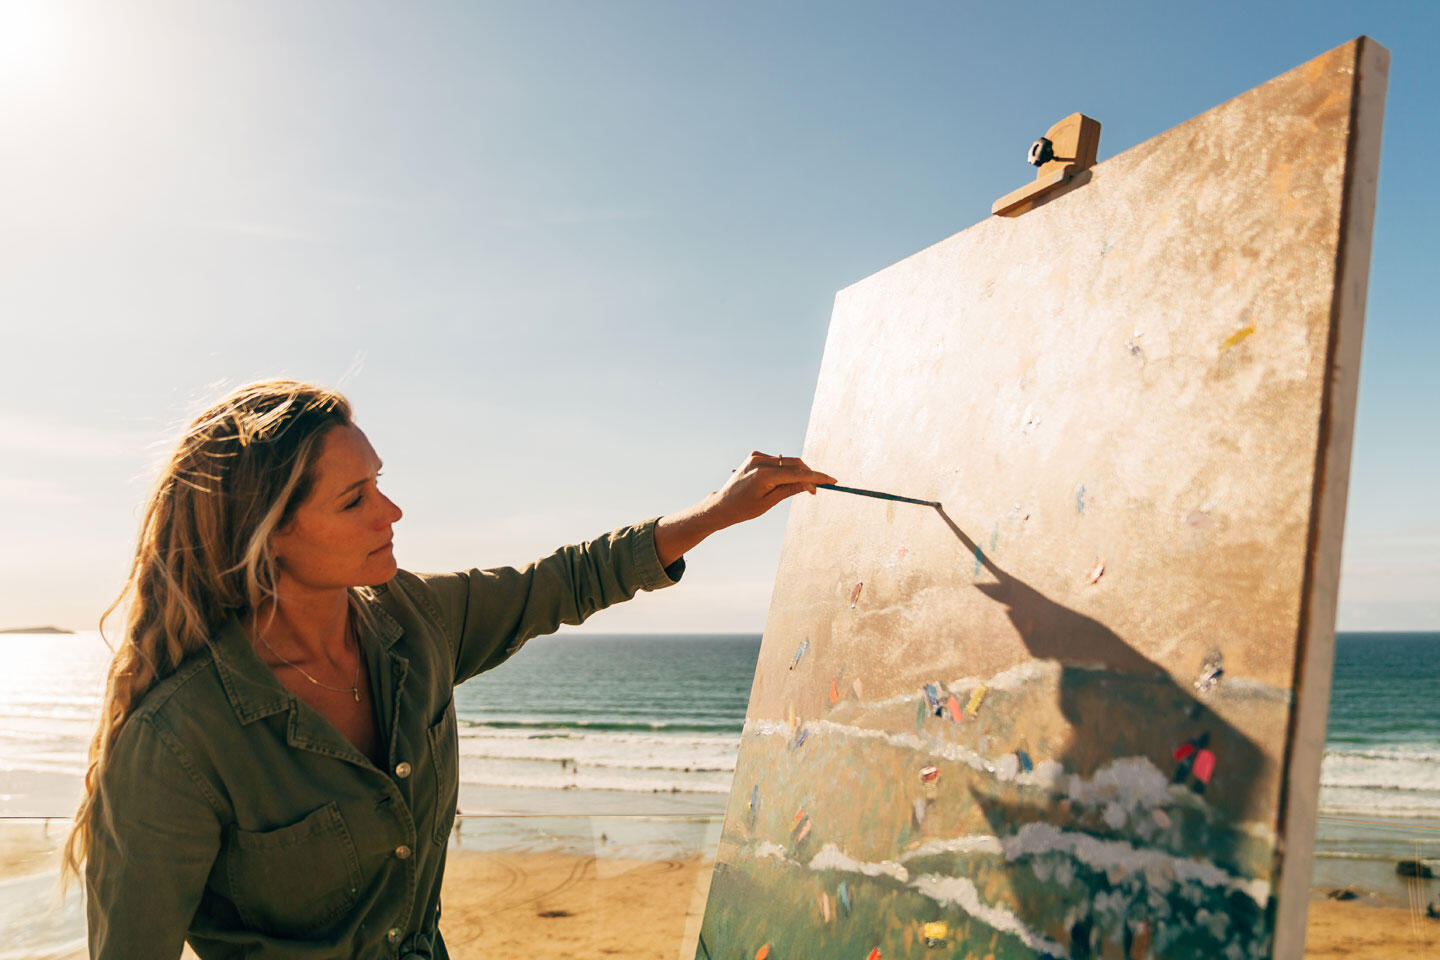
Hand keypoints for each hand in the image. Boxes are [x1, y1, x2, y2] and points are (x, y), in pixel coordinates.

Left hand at [706, 451, 837, 528]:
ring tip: (801, 489)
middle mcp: (760, 461)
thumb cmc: (744, 509)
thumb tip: (811, 485)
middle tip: (816, 490)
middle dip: (808, 475)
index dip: (816, 477)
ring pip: (787, 461)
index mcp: (763, 475)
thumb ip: (790, 490)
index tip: (831, 480)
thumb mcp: (769, 502)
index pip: (797, 473)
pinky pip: (778, 461)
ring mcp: (756, 456)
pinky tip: (783, 482)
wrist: (722, 505)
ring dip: (797, 473)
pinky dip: (785, 469)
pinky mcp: (755, 456)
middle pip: (794, 464)